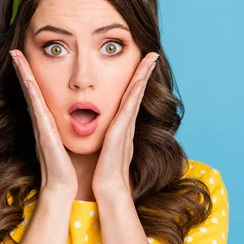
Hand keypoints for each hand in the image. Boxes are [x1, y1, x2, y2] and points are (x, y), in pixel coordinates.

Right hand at [9, 49, 77, 197]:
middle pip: (30, 89)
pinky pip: (36, 108)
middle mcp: (41, 121)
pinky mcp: (43, 133)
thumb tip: (80, 115)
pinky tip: (27, 79)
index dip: (32, 75)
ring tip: (15, 55)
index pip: (39, 93)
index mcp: (48, 121)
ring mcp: (40, 126)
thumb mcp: (70, 140)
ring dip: (22, 73)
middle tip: (15, 49)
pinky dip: (30, 92)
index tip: (27, 57)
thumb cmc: (68, 166)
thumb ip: (72, 127)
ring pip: (30, 93)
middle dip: (22, 68)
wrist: (62, 187)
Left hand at [92, 52, 159, 194]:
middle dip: (144, 72)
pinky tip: (139, 79)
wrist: (107, 189)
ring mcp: (126, 128)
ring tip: (150, 57)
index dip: (136, 80)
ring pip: (136, 95)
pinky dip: (136, 93)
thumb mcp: (102, 147)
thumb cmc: (103, 172)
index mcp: (121, 127)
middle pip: (137, 92)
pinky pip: (129, 108)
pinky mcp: (121, 133)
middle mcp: (127, 124)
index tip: (140, 64)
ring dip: (143, 75)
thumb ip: (102, 135)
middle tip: (151, 53)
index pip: (129, 98)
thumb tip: (92, 125)